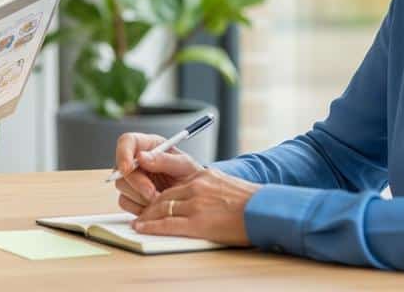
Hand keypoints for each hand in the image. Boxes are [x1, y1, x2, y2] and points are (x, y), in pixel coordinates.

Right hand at [113, 132, 202, 214]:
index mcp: (149, 145)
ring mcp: (132, 178)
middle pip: (121, 168)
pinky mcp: (130, 196)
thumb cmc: (190, 176)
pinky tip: (154, 206)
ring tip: (160, 199)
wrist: (194, 197)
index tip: (127, 168)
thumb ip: (165, 160)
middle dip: (137, 183)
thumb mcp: (185, 165)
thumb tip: (142, 157)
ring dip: (140, 196)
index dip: (123, 153)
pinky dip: (138, 207)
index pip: (127, 141)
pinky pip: (125, 202)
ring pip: (122, 186)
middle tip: (152, 192)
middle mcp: (136, 160)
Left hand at [132, 169, 260, 245]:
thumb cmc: (251, 202)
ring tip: (139, 223)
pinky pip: (168, 223)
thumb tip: (199, 197)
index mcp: (203, 175)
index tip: (149, 197)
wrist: (265, 211)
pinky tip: (143, 228)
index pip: (173, 184)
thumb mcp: (226, 184)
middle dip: (149, 205)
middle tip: (141, 212)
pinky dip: (152, 226)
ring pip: (162, 208)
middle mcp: (196, 186)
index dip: (158, 193)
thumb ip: (208, 187)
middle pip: (164, 195)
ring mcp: (195, 204)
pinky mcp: (197, 222)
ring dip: (147, 216)